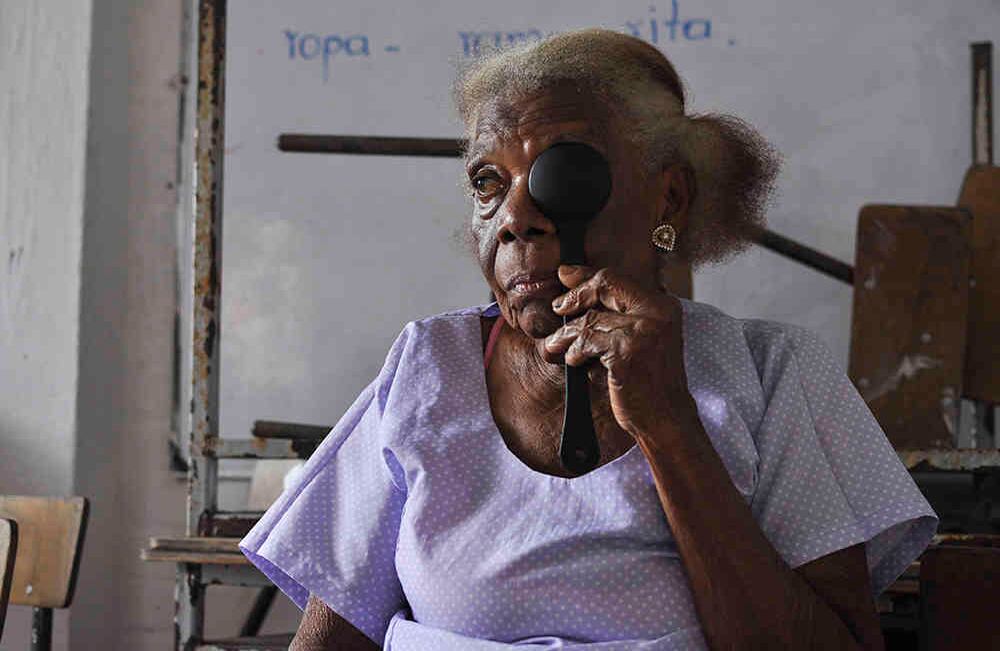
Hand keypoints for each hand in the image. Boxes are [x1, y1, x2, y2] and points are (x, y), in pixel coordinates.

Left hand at [542, 265, 696, 438]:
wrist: (667, 417)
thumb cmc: (650, 380)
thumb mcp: (640, 338)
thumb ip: (616, 312)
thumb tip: (575, 281)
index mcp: (663, 306)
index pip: (617, 277)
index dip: (586, 275)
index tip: (565, 275)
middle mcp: (657, 313)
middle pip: (604, 286)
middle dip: (574, 297)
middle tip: (558, 307)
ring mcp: (642, 332)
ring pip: (590, 319)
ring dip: (567, 333)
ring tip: (557, 344)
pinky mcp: (626, 353)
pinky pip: (587, 342)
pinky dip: (575, 351)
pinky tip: (574, 360)